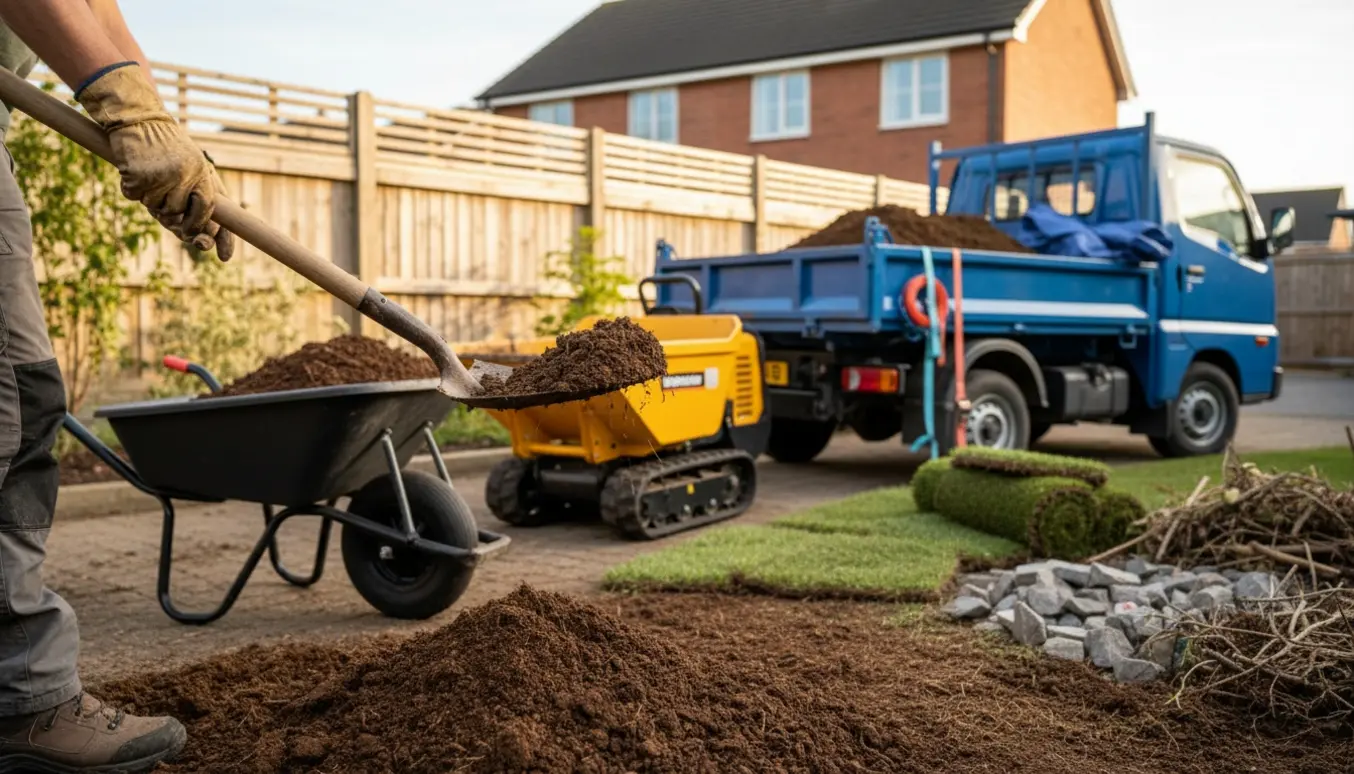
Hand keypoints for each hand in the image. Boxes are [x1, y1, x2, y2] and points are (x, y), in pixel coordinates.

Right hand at [76, 63, 234, 259]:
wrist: (139, 117)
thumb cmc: (167, 147)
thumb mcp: (192, 168)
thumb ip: (199, 200)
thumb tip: (203, 242)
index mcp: (203, 173)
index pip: (209, 211)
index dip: (206, 230)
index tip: (205, 244)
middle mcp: (185, 175)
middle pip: (179, 216)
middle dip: (171, 216)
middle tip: (164, 198)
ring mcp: (161, 176)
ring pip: (156, 209)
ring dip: (150, 199)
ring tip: (150, 175)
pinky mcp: (137, 174)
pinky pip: (134, 197)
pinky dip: (131, 189)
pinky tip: (134, 169)